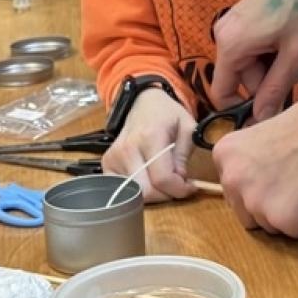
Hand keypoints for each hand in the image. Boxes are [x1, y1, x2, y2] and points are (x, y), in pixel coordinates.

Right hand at [99, 87, 198, 201]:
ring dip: (154, 194)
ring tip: (163, 179)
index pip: (162, 178)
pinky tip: (148, 179)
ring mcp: (114, 157)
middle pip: (146, 191)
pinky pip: (122, 190)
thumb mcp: (187, 127)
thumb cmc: (167, 115)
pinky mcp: (106, 164)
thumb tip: (179, 180)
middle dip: (167, 194)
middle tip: (177, 184)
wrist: (142, 103)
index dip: (180, 189)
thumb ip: (184, 156)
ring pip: (134, 194)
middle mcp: (128, 148)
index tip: (191, 186)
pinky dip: (138, 190)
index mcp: (150, 136)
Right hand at [209, 0, 297, 120]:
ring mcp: (232, 25)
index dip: (242, 109)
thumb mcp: (294, 54)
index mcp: (230, 46)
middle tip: (297, 71)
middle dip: (267, 82)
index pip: (221, 93)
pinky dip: (270, 52)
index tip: (269, 112)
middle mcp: (223, 35)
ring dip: (272, 66)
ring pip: (249, 63)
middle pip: (240, 78)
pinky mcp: (242, 18)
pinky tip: (290, 40)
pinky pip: (251, 48)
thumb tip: (261, 119)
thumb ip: (276, 88)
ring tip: (297, 51)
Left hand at [213, 90, 297, 236]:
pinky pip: (296, 231)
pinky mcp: (281, 218)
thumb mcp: (264, 133)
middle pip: (247, 212)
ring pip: (270, 225)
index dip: (262, 185)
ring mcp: (254, 200)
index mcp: (224, 154)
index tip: (281, 172)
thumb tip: (254, 182)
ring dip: (292, 212)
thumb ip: (251, 160)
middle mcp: (231, 178)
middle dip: (271, 205)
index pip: (234, 189)